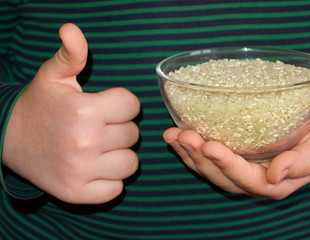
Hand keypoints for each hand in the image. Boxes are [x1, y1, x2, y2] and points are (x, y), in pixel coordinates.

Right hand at [2, 23, 139, 203]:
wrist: (9, 140)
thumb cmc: (39, 105)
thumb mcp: (54, 76)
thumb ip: (71, 54)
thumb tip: (71, 28)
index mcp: (85, 111)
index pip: (133, 105)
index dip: (122, 104)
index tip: (105, 106)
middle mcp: (85, 143)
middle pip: (133, 134)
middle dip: (120, 127)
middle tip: (98, 127)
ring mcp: (82, 171)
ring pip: (130, 163)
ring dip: (119, 154)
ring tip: (99, 147)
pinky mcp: (78, 193)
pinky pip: (116, 188)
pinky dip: (110, 180)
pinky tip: (95, 168)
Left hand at [163, 102, 309, 198]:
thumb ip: (300, 164)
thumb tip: (276, 175)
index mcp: (271, 184)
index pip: (244, 177)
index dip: (225, 163)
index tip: (209, 145)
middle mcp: (249, 181)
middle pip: (219, 174)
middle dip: (199, 156)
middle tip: (184, 135)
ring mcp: (236, 171)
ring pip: (207, 168)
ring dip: (187, 152)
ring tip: (172, 135)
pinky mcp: (229, 158)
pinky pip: (205, 158)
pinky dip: (188, 148)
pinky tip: (175, 136)